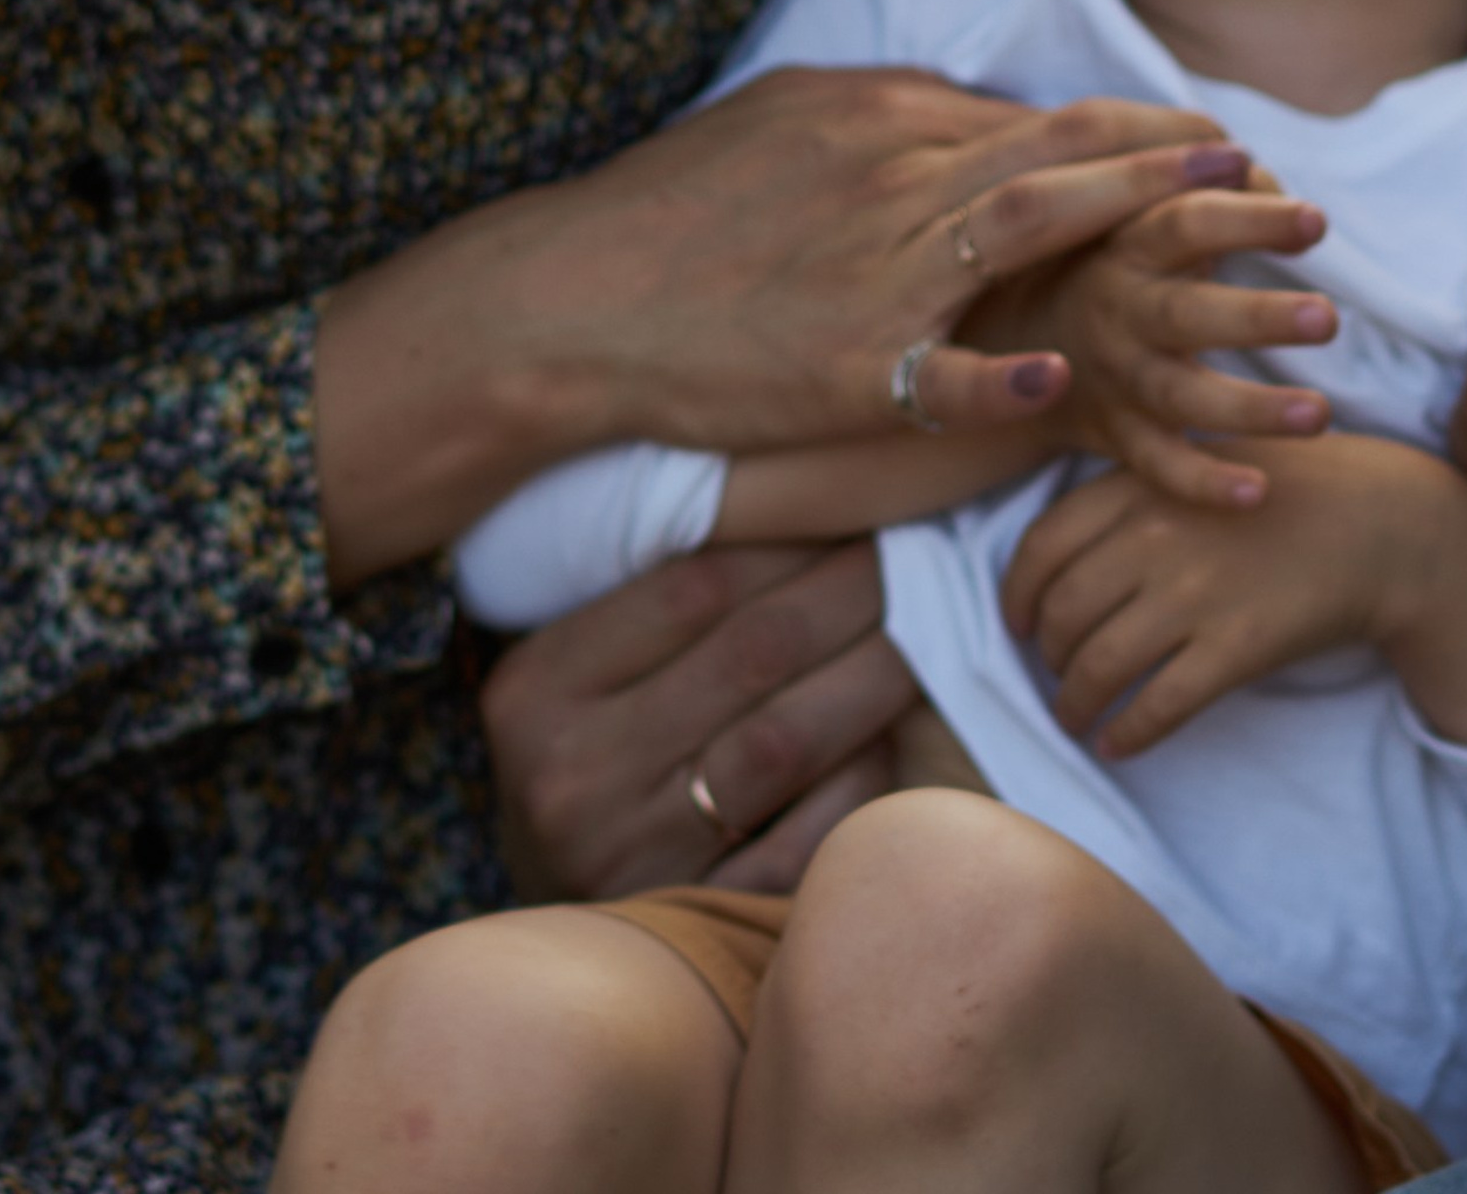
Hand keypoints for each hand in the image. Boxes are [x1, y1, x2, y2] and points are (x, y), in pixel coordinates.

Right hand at [318, 64, 1253, 582]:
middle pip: (1067, 155)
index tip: (1223, 146)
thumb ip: (887, 115)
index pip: (1045, 118)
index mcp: (888, 121)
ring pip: (1032, 229)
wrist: (572, 292)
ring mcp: (874, 265)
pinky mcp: (841, 358)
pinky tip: (1065, 372)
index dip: (1144, 135)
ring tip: (1228, 236)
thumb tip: (965, 105)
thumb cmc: (672, 210)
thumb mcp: (785, 119)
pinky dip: (1003, 367)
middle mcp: (896, 175)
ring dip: (1144, 228)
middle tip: (1281, 181)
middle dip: (1184, 166)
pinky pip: (937, 365)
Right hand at [478, 537, 917, 898]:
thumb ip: (655, 604)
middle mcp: (575, 775)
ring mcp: (634, 859)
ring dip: (877, 671)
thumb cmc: (578, 768)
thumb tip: (807, 513)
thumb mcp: (573, 678)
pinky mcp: (695, 921)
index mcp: (538, 690)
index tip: (856, 510)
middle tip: (919, 550)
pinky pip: (806, 839)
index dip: (795, 538)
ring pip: (789, 739)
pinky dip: (861, 779)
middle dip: (856, 590)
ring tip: (929, 625)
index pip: (695, 583)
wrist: (547, 957)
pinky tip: (890, 736)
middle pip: (756, 652)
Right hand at [971, 182, 1341, 507]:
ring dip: (1251, 409)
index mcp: (1130, 244)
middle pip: (1186, 314)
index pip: (1189, 223)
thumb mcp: (1142, 209)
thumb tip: (1269, 181)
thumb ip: (1210, 187)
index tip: (1317, 222)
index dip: (1250, 220)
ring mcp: (1118, 376)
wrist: (1018, 336)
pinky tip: (1258, 491)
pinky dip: (1204, 483)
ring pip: (1181, 398)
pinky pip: (1160, 467)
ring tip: (1320, 414)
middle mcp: (1121, 309)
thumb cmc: (1118, 257)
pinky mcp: (1118, 434)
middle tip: (1328, 318)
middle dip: (1257, 318)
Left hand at [1000, 434, 1466, 755]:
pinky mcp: (1235, 647)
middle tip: (1056, 671)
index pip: (1042, 545)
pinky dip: (1128, 734)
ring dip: (1074, 704)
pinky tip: (1119, 743)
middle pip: (1063, 613)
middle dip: (1048, 654)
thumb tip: (1056, 561)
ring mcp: (1195, 593)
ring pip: (1098, 666)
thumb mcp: (1197, 467)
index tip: (1017, 622)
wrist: (1379, 521)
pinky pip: (1158, 706)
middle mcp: (1155, 535)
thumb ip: (1128, 497)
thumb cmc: (1285, 490)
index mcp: (1140, 484)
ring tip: (1077, 718)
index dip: (1017, 594)